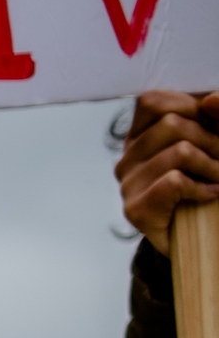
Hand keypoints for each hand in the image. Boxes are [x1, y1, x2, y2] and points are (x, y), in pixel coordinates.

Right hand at [119, 89, 218, 253]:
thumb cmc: (213, 179)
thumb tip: (211, 99)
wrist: (207, 238)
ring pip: (179, 151)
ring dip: (214, 166)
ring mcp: (128, 185)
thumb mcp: (217, 140)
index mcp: (140, 136)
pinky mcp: (136, 210)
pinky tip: (210, 195)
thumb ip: (218, 114)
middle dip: (211, 139)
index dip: (188, 105)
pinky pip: (175, 182)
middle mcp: (127, 159)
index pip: (152, 101)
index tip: (209, 126)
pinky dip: (203, 187)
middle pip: (171, 124)